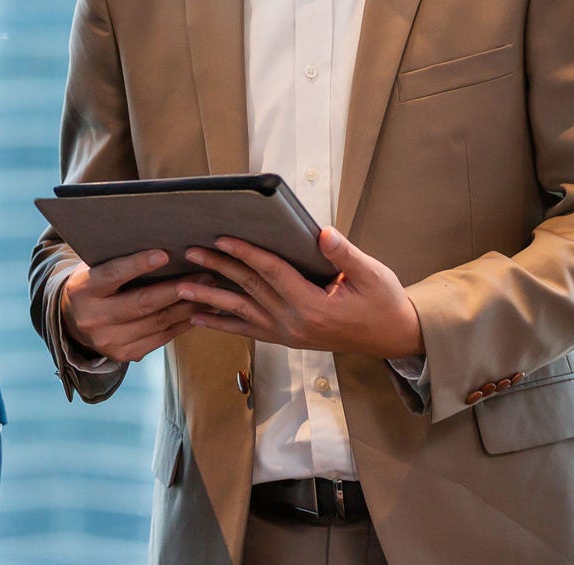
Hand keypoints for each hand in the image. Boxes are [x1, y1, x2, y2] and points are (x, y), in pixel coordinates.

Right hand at [60, 250, 208, 362]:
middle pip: (141, 304)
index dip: (138, 264)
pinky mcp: (124, 355)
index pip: (112, 275)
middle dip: (176, 290)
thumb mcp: (97, 267)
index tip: (164, 253)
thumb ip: (120, 258)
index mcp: (83, 290)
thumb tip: (165, 243)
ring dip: (187, 307)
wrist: (74, 320)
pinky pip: (160, 338)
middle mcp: (93, 319)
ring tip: (210, 291)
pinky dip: (182, 324)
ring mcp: (108, 341)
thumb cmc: (95, 282)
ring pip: (156, 323)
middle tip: (205, 276)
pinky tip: (199, 311)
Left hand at [176, 228, 423, 359]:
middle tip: (190, 252)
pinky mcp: (287, 339)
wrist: (392, 337)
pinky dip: (222, 324)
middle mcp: (295, 323)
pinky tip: (200, 317)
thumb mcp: (371, 273)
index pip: (272, 273)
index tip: (222, 237)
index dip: (246, 253)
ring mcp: (288, 334)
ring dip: (210, 298)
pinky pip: (248, 330)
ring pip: (241, 312)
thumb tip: (321, 233)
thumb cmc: (383, 301)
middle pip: (249, 289)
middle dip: (218, 268)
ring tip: (181, 286)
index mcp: (314, 305)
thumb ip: (344, 254)